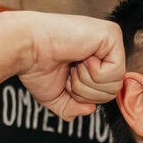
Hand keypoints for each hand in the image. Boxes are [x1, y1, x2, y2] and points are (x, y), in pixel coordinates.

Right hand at [5, 11, 124, 121]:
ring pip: (115, 84)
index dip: (84, 96)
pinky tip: (81, 56)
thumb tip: (91, 108)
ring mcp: (110, 39)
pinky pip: (116, 71)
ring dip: (87, 82)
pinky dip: (93, 72)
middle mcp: (104, 49)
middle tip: (69, 72)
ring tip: (73, 64)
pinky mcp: (112, 34)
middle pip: (113, 91)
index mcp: (94, 60)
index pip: (106, 92)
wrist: (25, 48)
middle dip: (86, 91)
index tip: (66, 80)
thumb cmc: (36, 67)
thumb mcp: (57, 97)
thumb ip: (75, 108)